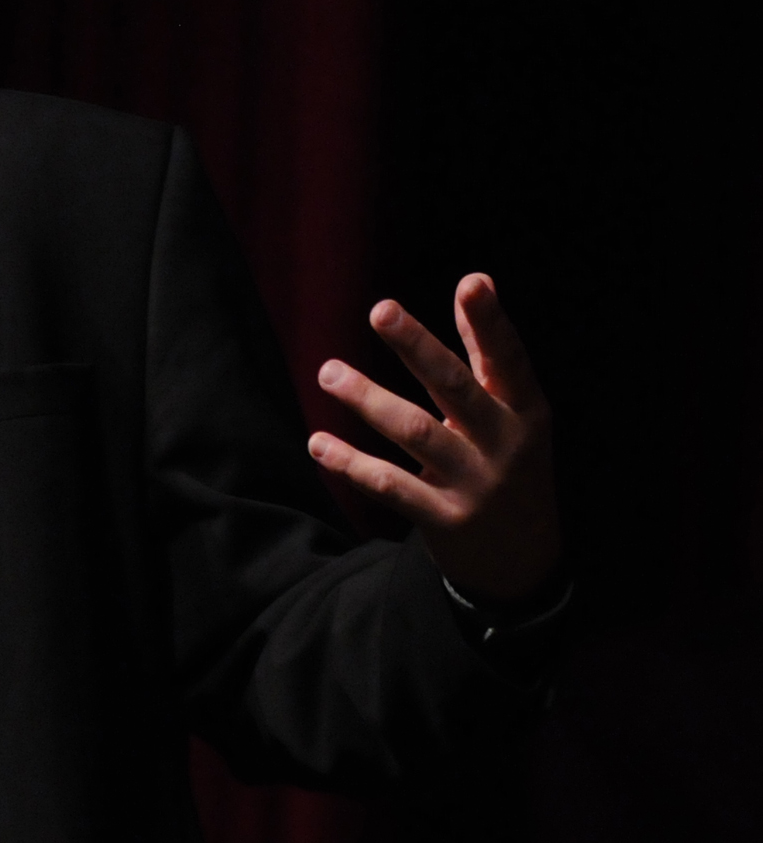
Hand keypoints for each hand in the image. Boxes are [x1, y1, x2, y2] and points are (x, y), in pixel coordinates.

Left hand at [308, 273, 560, 605]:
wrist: (523, 561)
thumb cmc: (510, 465)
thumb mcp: (515, 414)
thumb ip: (489, 355)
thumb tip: (474, 281)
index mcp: (523, 411)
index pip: (508, 359)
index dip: (491, 322)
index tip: (472, 283)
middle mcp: (504, 444)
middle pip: (456, 388)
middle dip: (419, 347)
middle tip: (380, 310)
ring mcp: (475, 483)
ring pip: (416, 433)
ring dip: (369, 399)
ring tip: (328, 371)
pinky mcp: (445, 519)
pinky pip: (391, 485)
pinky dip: (352, 464)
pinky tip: (318, 442)